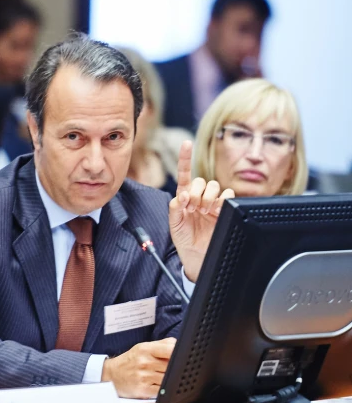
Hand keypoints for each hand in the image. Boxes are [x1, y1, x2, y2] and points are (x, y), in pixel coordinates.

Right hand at [101, 338, 175, 398]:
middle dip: (177, 368)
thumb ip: (162, 344)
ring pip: (168, 379)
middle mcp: (145, 362)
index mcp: (146, 349)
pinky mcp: (143, 390)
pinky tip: (164, 387)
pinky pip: (161, 391)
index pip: (170, 349)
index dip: (180, 353)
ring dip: (171, 379)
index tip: (185, 356)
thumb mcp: (143, 347)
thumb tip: (180, 344)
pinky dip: (165, 390)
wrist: (112, 374)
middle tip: (178, 369)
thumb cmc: (131, 360)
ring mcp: (144, 376)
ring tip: (169, 377)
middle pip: (171, 365)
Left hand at [169, 140, 233, 281]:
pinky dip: (222, 200)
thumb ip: (174, 207)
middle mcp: (199, 198)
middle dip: (196, 192)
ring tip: (204, 211)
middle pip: (201, 180)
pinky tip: (215, 211)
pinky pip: (228, 196)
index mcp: (184, 197)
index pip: (185, 174)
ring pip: (215, 186)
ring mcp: (212, 204)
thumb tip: (182, 195)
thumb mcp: (173, 224)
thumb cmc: (184, 241)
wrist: (199, 259)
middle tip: (193, 207)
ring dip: (209, 196)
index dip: (186, 158)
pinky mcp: (225, 210)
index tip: (187, 143)